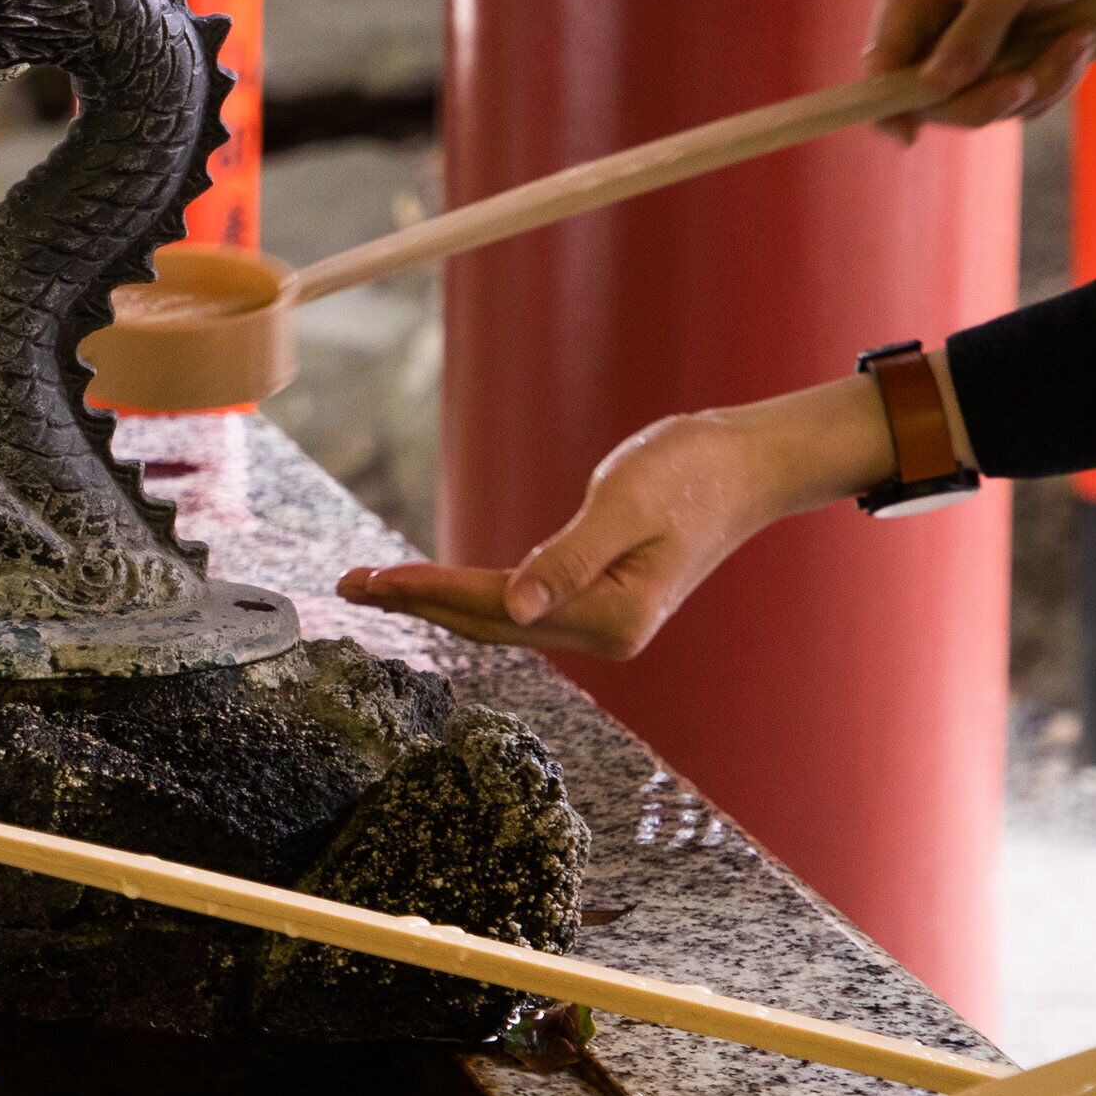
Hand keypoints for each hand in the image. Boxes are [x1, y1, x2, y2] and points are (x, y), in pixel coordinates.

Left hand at [336, 373, 903, 659]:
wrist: (747, 463)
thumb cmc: (694, 471)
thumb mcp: (626, 503)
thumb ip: (569, 557)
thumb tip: (516, 604)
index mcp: (615, 614)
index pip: (501, 607)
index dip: (434, 591)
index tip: (376, 579)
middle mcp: (608, 631)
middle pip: (490, 623)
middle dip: (418, 602)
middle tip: (348, 585)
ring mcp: (604, 621)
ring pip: (500, 619)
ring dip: (436, 601)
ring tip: (373, 586)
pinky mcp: (599, 602)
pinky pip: (519, 607)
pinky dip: (470, 596)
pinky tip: (433, 588)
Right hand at [862, 0, 1095, 136]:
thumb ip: (976, 30)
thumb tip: (936, 86)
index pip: (882, 58)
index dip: (886, 100)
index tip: (906, 133)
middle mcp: (926, 27)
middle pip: (927, 99)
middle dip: (984, 97)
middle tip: (1025, 85)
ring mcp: (963, 54)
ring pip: (978, 107)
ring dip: (1037, 84)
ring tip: (1077, 41)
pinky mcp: (1000, 72)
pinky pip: (1016, 107)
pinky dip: (1053, 84)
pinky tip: (1076, 45)